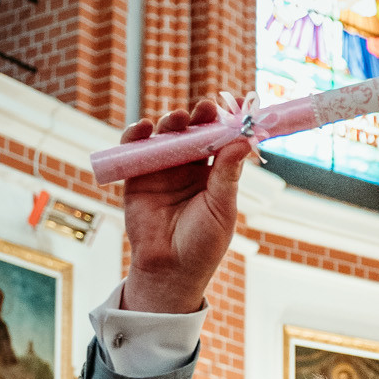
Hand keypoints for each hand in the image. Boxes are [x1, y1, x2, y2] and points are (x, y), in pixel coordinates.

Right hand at [119, 99, 254, 314]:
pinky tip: (145, 128)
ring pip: (166, 137)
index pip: (220, 141)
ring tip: (177, 119)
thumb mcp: (221, 208)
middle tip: (205, 109)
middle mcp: (188, 169)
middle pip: (193, 133)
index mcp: (213, 175)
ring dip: (171, 123)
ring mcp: (162, 171)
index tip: (234, 108)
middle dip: (199, 118)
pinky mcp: (137, 177)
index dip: (225, 124)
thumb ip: (227, 174)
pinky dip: (137, 135)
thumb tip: (243, 141)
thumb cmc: (202, 244)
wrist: (170, 270)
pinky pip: (135, 150)